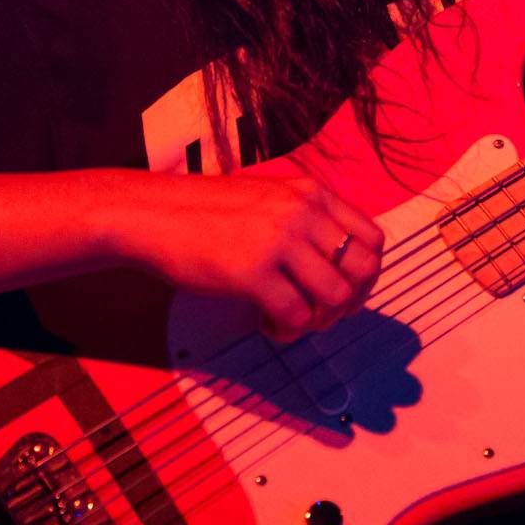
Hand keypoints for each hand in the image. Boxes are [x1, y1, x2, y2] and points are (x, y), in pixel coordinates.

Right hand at [117, 172, 385, 340]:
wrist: (152, 213)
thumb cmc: (206, 211)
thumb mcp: (269, 197)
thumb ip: (306, 220)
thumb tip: (339, 267)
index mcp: (311, 193)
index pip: (373, 237)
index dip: (367, 274)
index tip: (347, 291)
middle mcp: (302, 212)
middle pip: (363, 270)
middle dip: (350, 302)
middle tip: (322, 314)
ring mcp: (279, 240)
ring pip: (335, 296)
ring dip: (319, 319)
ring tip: (291, 320)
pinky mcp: (252, 272)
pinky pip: (295, 316)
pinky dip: (287, 331)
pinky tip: (266, 323)